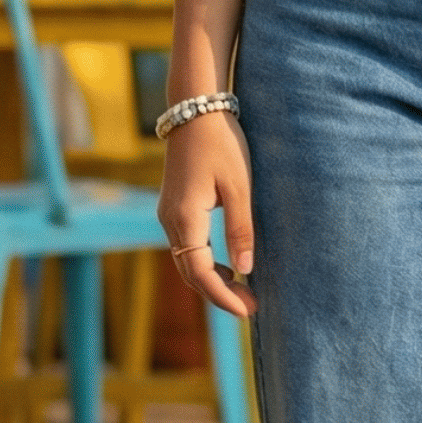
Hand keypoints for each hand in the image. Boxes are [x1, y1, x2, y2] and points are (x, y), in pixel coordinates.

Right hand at [157, 110, 256, 318]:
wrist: (196, 111)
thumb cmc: (222, 144)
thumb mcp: (239, 187)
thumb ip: (241, 230)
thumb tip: (246, 270)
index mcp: (185, 219)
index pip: (200, 273)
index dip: (223, 296)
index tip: (249, 310)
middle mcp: (170, 221)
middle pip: (190, 273)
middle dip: (220, 294)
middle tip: (252, 306)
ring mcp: (169, 215)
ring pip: (187, 261)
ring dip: (213, 280)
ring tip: (244, 291)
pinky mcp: (174, 208)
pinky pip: (188, 246)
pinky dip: (206, 262)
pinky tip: (229, 267)